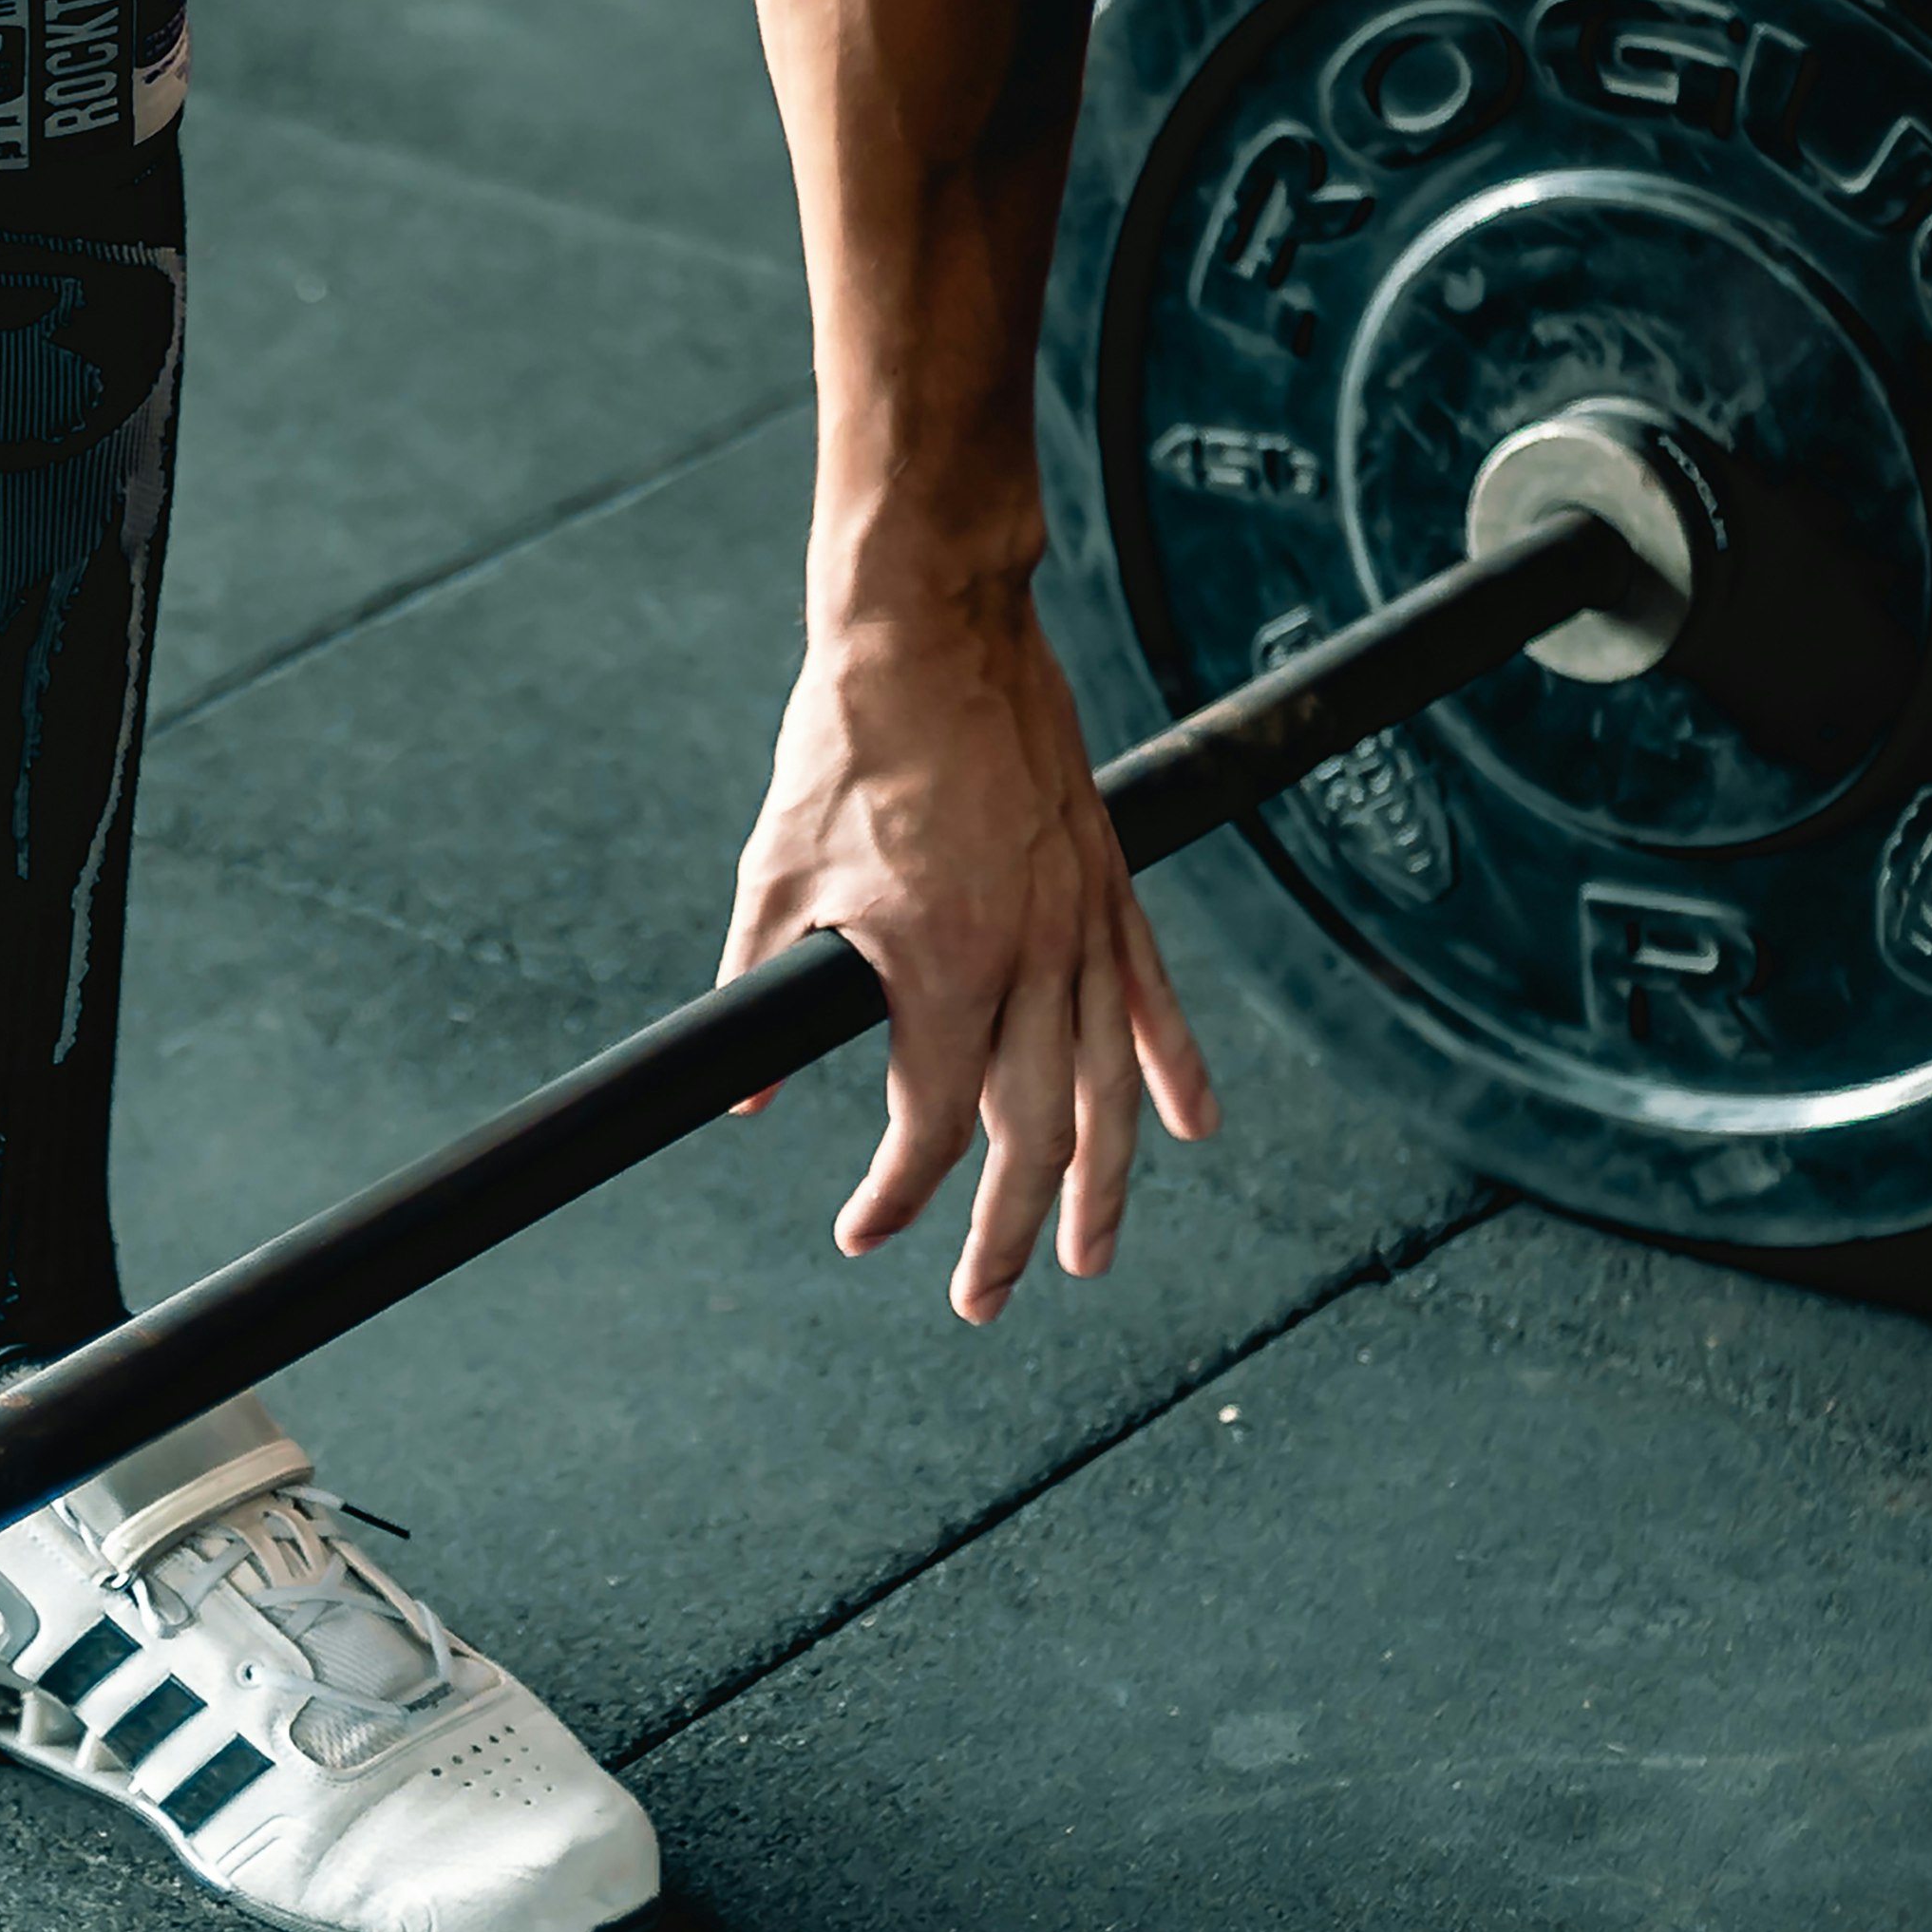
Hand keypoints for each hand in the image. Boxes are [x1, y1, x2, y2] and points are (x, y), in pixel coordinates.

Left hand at [720, 577, 1215, 1319]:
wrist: (933, 630)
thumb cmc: (847, 746)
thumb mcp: (776, 878)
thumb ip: (760, 998)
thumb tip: (740, 1100)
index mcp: (942, 966)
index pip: (931, 1124)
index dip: (898, 1195)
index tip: (862, 1231)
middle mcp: (1030, 956)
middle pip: (1034, 1131)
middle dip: (1009, 1231)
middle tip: (982, 1301)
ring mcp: (1081, 920)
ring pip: (1109, 1083)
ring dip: (1103, 1182)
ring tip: (1088, 1255)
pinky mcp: (1109, 881)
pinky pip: (1153, 996)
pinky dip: (1174, 1067)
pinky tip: (1192, 1127)